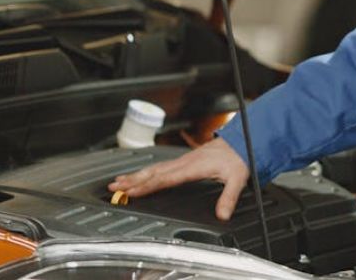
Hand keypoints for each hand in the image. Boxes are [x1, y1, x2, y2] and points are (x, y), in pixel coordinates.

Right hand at [108, 137, 248, 220]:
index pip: (166, 178)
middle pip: (154, 172)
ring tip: (119, 181)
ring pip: (155, 168)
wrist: (242, 141)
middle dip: (132, 180)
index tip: (131, 191)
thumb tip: (223, 215)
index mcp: (193, 167)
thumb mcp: (237, 178)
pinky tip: (139, 175)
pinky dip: (146, 171)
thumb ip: (229, 197)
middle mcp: (184, 162)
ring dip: (136, 175)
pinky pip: (160, 166)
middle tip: (114, 187)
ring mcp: (183, 160)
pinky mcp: (184, 160)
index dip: (148, 186)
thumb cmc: (238, 158)